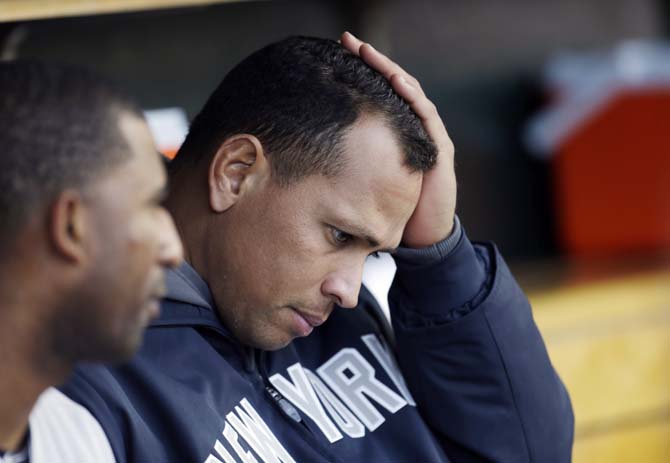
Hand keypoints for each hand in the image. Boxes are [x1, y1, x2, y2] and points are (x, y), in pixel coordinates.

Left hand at [340, 31, 456, 247]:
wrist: (421, 235)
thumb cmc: (391, 208)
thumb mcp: (362, 178)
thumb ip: (346, 163)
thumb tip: (305, 154)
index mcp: (394, 132)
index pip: (377, 93)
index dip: (359, 72)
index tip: (334, 54)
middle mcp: (411, 127)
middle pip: (392, 85)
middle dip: (371, 61)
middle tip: (347, 40)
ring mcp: (428, 135)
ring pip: (409, 93)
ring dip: (389, 70)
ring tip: (368, 52)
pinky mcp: (439, 148)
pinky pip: (426, 117)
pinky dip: (411, 97)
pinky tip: (396, 81)